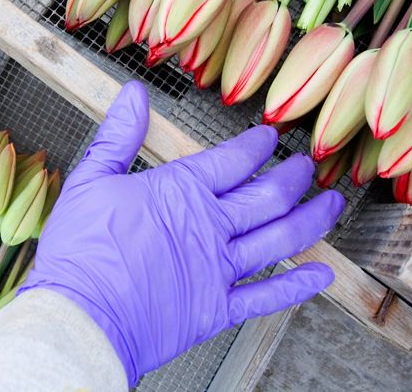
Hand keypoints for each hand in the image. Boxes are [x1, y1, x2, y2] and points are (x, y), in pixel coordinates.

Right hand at [22, 81, 344, 385]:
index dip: (258, 146)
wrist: (80, 318)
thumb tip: (134, 94)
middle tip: (307, 166)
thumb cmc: (80, 251)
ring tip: (331, 204)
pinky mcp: (217, 309)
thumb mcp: (91, 179)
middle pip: (268, 195)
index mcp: (182, 191)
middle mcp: (210, 226)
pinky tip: (321, 274)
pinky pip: (268, 296)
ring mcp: (219, 269)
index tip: (271, 137)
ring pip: (280, 238)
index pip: (234, 160)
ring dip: (311, 219)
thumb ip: (118, 135)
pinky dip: (298, 286)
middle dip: (294, 177)